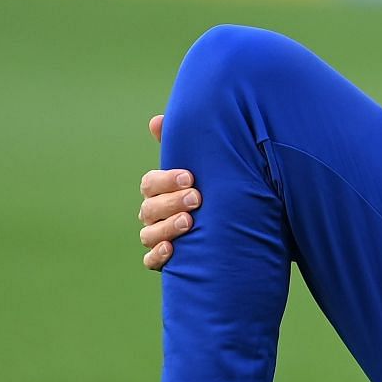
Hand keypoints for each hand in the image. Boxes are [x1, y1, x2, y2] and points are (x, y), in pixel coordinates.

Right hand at [139, 113, 199, 270]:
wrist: (232, 225)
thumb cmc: (211, 188)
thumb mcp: (202, 167)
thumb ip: (181, 145)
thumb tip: (155, 120)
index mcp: (159, 191)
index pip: (150, 183)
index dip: (166, 180)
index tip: (190, 177)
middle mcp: (154, 214)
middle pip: (149, 208)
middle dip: (171, 202)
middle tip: (196, 199)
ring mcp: (157, 237)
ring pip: (148, 234)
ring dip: (166, 228)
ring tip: (189, 223)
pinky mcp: (165, 260)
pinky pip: (151, 261)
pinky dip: (158, 256)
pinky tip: (173, 250)